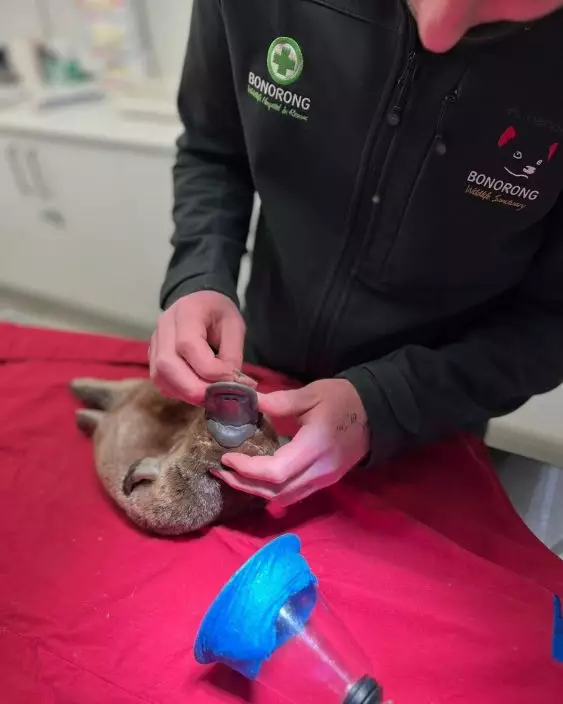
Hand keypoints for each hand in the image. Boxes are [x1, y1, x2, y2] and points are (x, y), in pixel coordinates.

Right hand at [149, 291, 255, 404]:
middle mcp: (163, 326)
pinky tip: (197, 392)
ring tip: (210, 398)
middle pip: (167, 364)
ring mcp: (154, 343)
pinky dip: (179, 392)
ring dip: (185, 393)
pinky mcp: (152, 358)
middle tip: (217, 400)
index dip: (209, 369)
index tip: (231, 380)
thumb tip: (232, 387)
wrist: (200, 302)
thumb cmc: (219, 314)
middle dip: (193, 388)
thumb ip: (232, 356)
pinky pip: (160, 381)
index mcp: (187, 311)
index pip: (188, 344)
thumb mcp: (235, 327)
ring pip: (160, 376)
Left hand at [213, 379, 369, 505]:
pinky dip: (270, 491)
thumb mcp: (311, 393)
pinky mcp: (325, 482)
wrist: (376, 413)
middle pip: (276, 492)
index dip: (247, 470)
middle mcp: (320, 471)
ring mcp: (324, 480)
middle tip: (220, 470)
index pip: (276, 472)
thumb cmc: (343, 399)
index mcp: (316, 446)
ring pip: (284, 498)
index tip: (227, 458)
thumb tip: (247, 402)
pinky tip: (255, 480)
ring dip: (255, 491)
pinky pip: (293, 495)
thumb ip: (278, 401)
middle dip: (244, 484)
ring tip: (233, 476)